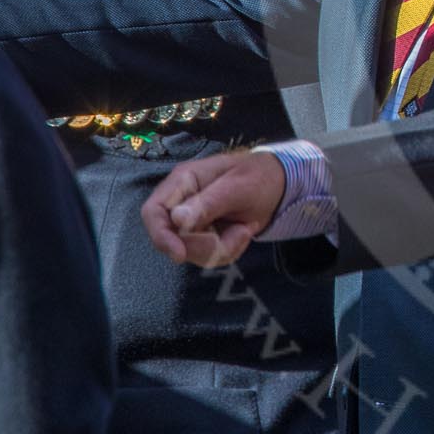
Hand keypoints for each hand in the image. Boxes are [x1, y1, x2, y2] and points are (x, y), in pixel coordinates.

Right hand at [140, 149, 285, 268]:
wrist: (280, 186)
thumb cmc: (258, 177)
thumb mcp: (237, 187)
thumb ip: (207, 203)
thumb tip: (177, 220)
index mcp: (183, 183)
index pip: (153, 212)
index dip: (160, 236)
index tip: (179, 255)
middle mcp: (181, 203)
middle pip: (173, 240)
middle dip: (206, 245)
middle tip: (239, 232)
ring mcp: (192, 223)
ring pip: (193, 253)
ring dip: (224, 247)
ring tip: (245, 228)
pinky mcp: (204, 237)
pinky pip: (209, 257)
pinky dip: (230, 250)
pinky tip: (243, 232)